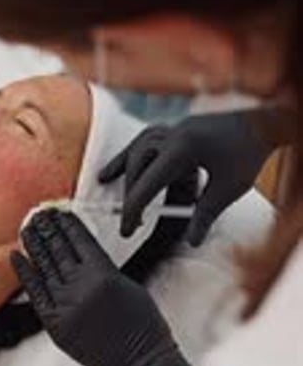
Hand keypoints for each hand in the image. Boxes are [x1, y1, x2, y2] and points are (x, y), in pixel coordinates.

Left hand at [11, 208, 203, 365]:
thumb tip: (84, 255)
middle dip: (49, 229)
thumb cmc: (144, 329)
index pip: (79, 240)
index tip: (60, 212)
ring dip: (35, 245)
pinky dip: (25, 272)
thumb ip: (104, 269)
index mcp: (104, 274)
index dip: (67, 224)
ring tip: (27, 228)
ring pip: (45, 267)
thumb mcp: (129, 286)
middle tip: (40, 215)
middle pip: (59, 250)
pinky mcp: (55, 324)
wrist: (141, 364)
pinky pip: (35, 293)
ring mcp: (66, 306)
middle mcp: (82, 287)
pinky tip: (17, 256)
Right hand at [99, 108, 280, 245]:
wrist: (261, 124)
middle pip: (138, 165)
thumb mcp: (229, 189)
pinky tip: (116, 168)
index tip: (127, 230)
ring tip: (105, 183)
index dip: (134, 209)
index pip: (148, 182)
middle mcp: (172, 134)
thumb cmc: (248, 153)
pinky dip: (130, 154)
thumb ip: (206, 215)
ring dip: (124, 169)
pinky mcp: (175, 128)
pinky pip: (144, 140)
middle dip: (131, 195)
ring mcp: (172, 128)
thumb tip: (191, 241)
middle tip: (131, 223)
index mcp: (183, 148)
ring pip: (137, 148)